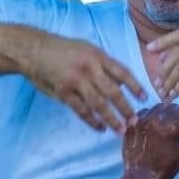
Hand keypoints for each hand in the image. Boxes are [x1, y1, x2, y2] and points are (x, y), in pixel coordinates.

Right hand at [24, 34, 146, 132]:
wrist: (33, 50)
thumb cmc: (63, 50)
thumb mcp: (86, 49)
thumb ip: (102, 65)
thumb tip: (120, 85)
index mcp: (97, 56)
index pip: (122, 72)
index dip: (135, 86)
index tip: (144, 98)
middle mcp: (89, 68)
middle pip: (113, 92)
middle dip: (125, 108)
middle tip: (134, 121)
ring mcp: (76, 81)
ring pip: (98, 104)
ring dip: (111, 119)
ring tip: (121, 130)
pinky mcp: (64, 92)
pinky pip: (82, 110)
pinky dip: (92, 121)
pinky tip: (100, 128)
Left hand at [118, 103, 178, 178]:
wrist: (141, 178)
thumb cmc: (166, 168)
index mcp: (173, 127)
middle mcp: (157, 120)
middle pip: (172, 106)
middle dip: (176, 114)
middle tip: (175, 124)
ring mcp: (142, 120)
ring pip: (157, 107)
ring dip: (162, 113)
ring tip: (162, 125)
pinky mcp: (131, 124)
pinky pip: (143, 112)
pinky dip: (149, 116)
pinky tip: (150, 126)